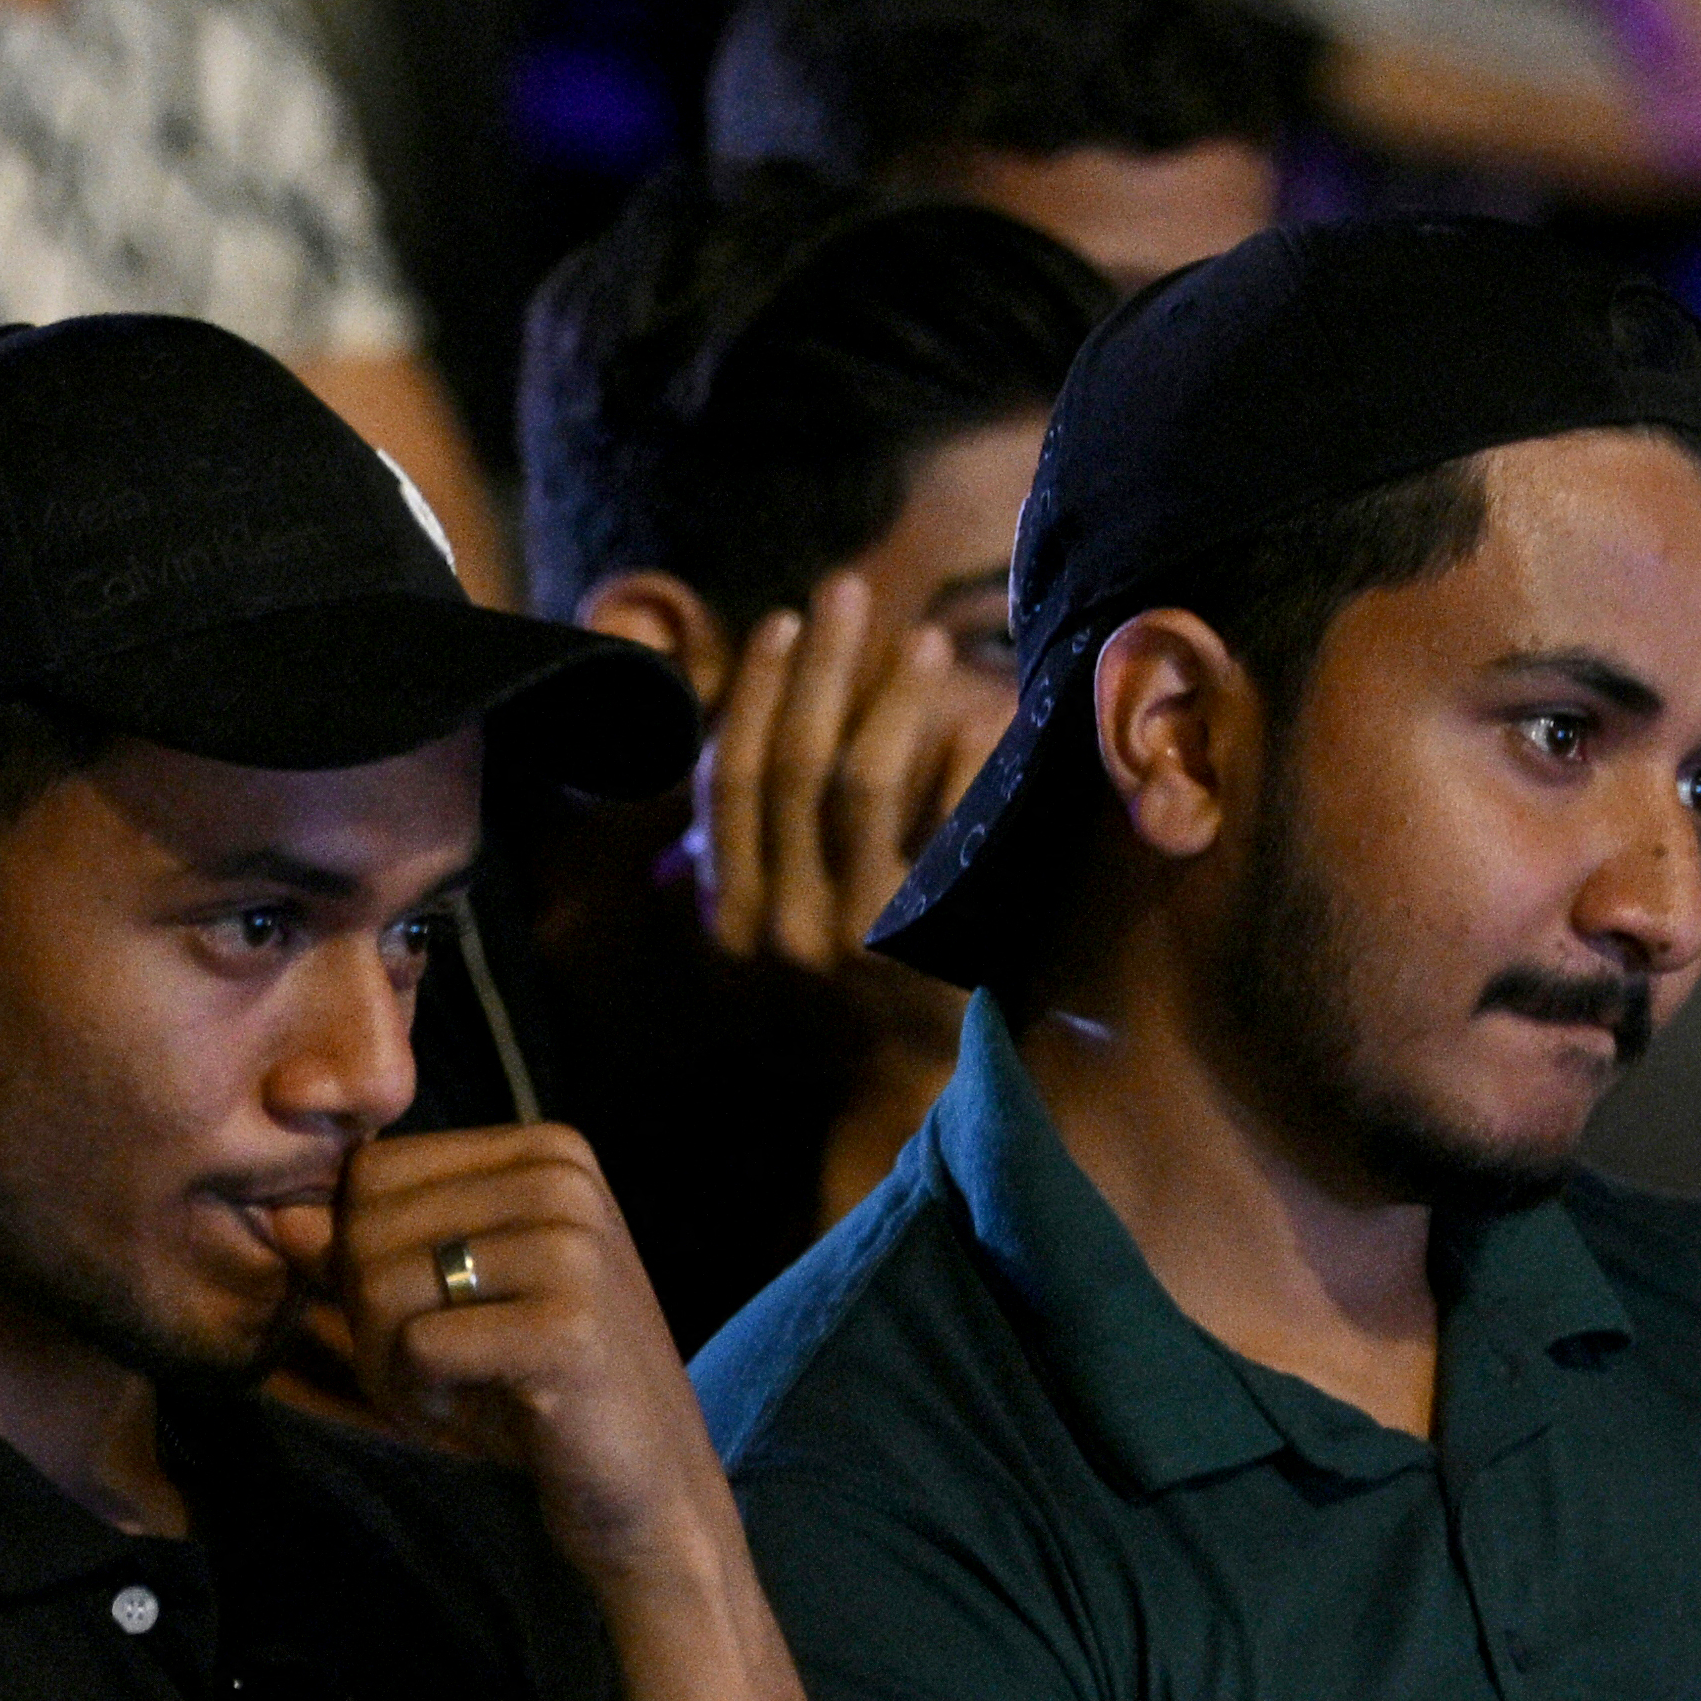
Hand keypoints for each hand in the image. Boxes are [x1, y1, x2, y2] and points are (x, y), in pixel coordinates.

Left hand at [326, 1122, 733, 1589]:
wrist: (646, 1489)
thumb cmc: (534, 1389)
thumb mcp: (447, 1302)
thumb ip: (368, 1250)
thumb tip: (280, 1221)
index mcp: (545, 1152)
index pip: (372, 1172)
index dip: (363, 1256)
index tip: (427, 1315)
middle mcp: (564, 1180)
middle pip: (367, 1224)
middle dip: (369, 1317)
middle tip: (432, 1370)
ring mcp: (574, 1248)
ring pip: (380, 1283)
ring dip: (389, 1364)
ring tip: (453, 1391)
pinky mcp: (568, 1327)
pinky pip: (416, 1347)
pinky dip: (419, 1399)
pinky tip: (476, 1416)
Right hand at [690, 574, 990, 1009]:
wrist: (892, 1109)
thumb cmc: (829, 1018)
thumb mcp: (756, 947)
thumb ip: (736, 869)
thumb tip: (721, 775)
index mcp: (724, 917)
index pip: (729, 780)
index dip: (756, 695)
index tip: (785, 626)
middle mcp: (774, 923)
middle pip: (789, 765)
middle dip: (817, 668)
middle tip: (846, 591)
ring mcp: (846, 936)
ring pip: (857, 787)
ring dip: (889, 701)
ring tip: (925, 638)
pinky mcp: (917, 949)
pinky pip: (937, 837)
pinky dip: (955, 772)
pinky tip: (980, 718)